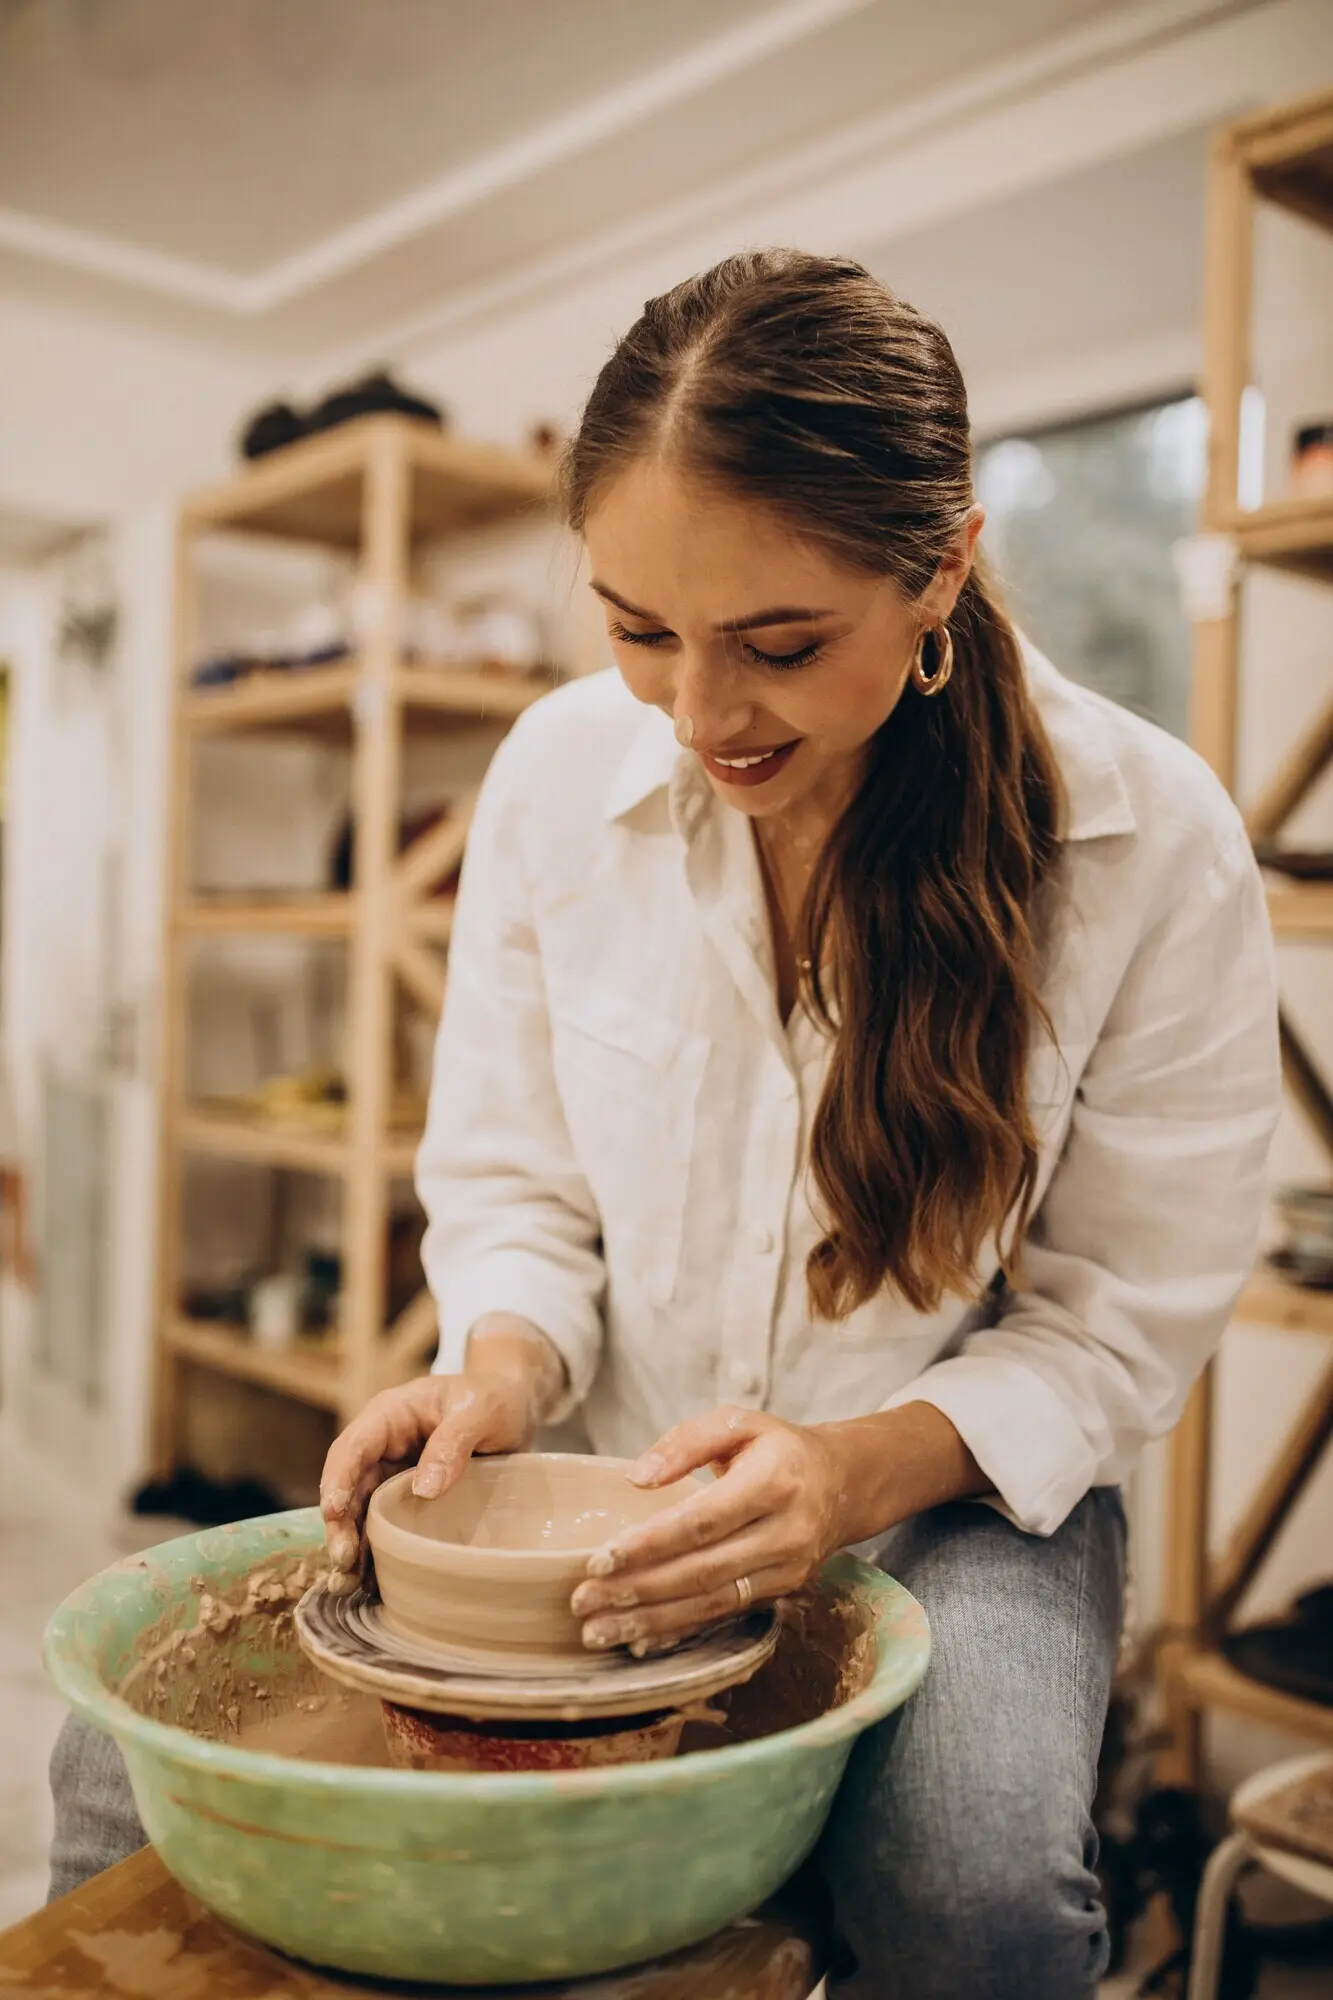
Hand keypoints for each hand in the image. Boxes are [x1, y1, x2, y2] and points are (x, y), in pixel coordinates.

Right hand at [319, 1360, 544, 1593]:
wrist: (514, 1410)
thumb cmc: (495, 1400)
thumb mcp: (483, 1411)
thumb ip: (454, 1441)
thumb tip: (424, 1489)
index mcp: (390, 1415)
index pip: (353, 1446)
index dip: (339, 1479)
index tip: (335, 1512)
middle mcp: (382, 1447)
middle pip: (349, 1486)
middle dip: (341, 1524)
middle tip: (344, 1561)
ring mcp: (391, 1475)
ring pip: (360, 1512)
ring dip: (351, 1546)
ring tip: (348, 1583)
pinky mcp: (405, 1501)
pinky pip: (383, 1526)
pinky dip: (374, 1553)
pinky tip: (370, 1583)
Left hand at [570, 1408, 848, 1653]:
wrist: (844, 1483)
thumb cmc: (777, 1448)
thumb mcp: (738, 1422)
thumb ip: (686, 1441)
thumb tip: (637, 1478)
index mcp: (774, 1481)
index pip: (703, 1521)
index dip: (650, 1544)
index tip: (599, 1559)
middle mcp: (786, 1532)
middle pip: (702, 1570)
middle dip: (638, 1591)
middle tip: (583, 1601)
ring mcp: (788, 1569)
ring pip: (711, 1602)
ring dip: (651, 1621)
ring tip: (598, 1630)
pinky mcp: (782, 1592)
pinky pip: (723, 1615)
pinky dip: (679, 1630)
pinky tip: (639, 1639)